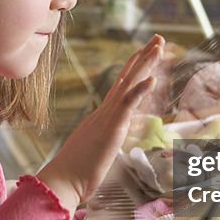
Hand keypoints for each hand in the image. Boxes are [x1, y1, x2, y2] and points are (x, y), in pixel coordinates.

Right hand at [38, 35, 164, 211]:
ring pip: (129, 85)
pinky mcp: (111, 129)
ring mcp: (108, 118)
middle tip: (158, 38)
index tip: (144, 52)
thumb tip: (104, 145)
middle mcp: (105, 112)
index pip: (121, 86)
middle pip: (127, 78)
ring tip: (158, 46)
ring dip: (145, 65)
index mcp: (102, 116)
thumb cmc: (75, 173)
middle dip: (144, 57)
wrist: (61, 181)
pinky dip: (140, 90)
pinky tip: (152, 78)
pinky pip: (127, 106)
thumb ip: (100, 144)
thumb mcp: (94, 152)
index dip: (134, 68)